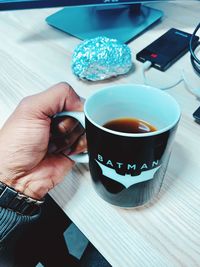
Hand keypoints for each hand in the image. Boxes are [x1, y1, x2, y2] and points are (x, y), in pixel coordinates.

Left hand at [0, 83, 86, 199]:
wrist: (18, 177)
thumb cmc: (15, 147)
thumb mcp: (31, 109)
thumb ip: (58, 95)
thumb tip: (81, 102)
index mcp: (47, 107)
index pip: (73, 98)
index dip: (73, 107)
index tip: (63, 116)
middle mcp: (57, 120)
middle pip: (81, 115)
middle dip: (68, 125)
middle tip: (53, 132)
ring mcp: (66, 136)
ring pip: (85, 130)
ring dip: (70, 139)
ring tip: (54, 145)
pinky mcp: (73, 150)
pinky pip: (88, 144)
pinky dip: (79, 148)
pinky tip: (64, 152)